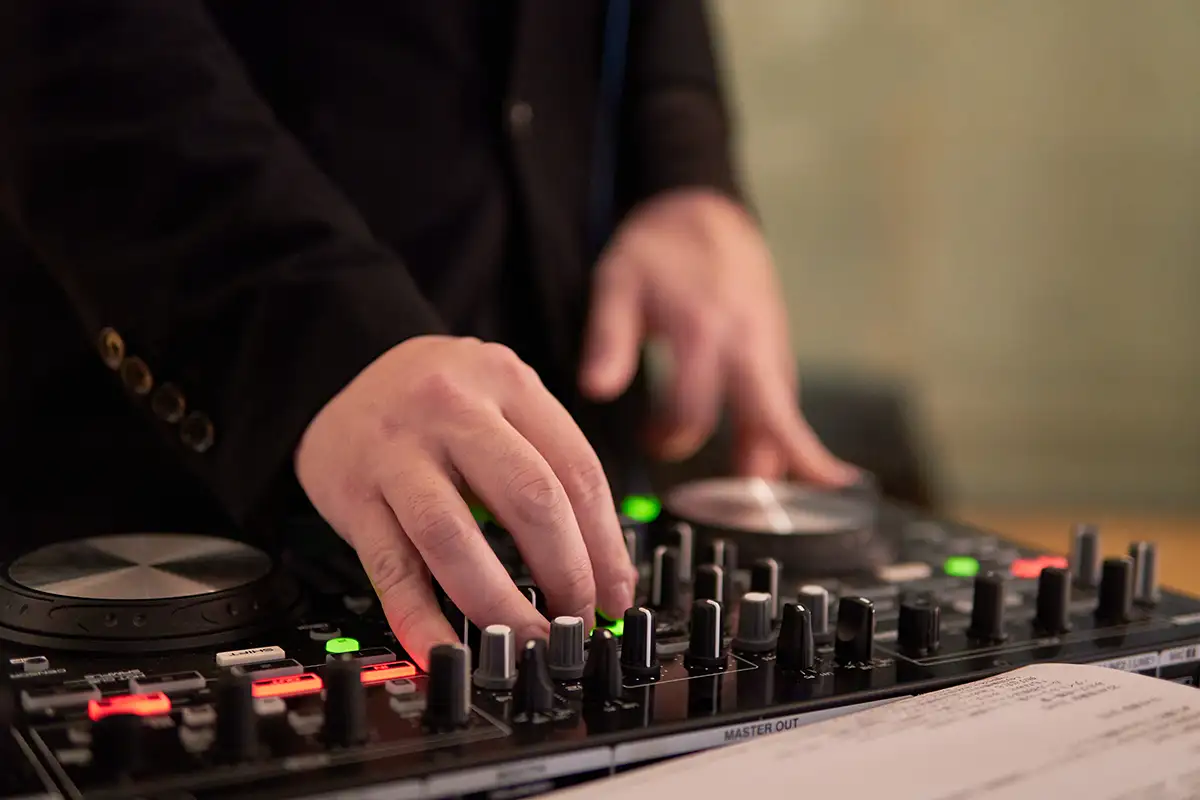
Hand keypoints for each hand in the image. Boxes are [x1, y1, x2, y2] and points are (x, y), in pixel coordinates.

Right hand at [295, 336, 636, 666]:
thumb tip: (604, 569)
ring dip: (499, 604)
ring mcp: (396, 451)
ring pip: (456, 538)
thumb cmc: (437, 402)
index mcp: (506, 381)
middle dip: (566, 573)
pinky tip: (441, 649)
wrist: (339, 376)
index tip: (616, 594)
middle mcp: (452, 409)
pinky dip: (418, 618)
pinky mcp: (352, 495)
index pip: (576, 470)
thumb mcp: (500, 401)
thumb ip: (547, 467)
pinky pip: (391, 568)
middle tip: (578, 619)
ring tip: (525, 641)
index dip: (605, 544)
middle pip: (529, 498)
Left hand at [580, 188, 857, 485]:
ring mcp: (768, 347)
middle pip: (770, 418)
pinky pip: (784, 400)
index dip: (670, 437)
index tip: (651, 444)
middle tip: (760, 515)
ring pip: (784, 413)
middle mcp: (745, 342)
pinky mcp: (775, 349)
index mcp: (702, 329)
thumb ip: (607, 339)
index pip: (693, 407)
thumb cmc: (659, 248)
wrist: (706, 209)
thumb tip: (597, 389)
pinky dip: (784, 434)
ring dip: (783, 458)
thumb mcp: (618, 282)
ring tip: (784, 505)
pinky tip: (781, 466)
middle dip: (768, 466)